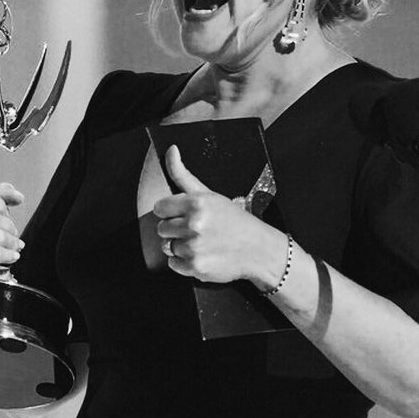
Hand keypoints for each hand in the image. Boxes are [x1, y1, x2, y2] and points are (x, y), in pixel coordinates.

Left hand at [152, 145, 284, 285]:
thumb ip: (183, 173)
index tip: (182, 214)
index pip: (160, 208)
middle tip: (195, 229)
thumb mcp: (210, 194)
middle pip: (162, 228)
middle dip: (175, 228)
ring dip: (180, 246)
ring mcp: (194, 247)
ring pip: (167, 246)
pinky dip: (184, 262)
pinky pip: (173, 264)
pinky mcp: (195, 267)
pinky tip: (201, 255)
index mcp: (196, 203)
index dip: (170, 211)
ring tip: (200, 242)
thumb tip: (171, 150)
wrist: (259, 249)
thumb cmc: (235, 221)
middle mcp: (194, 225)